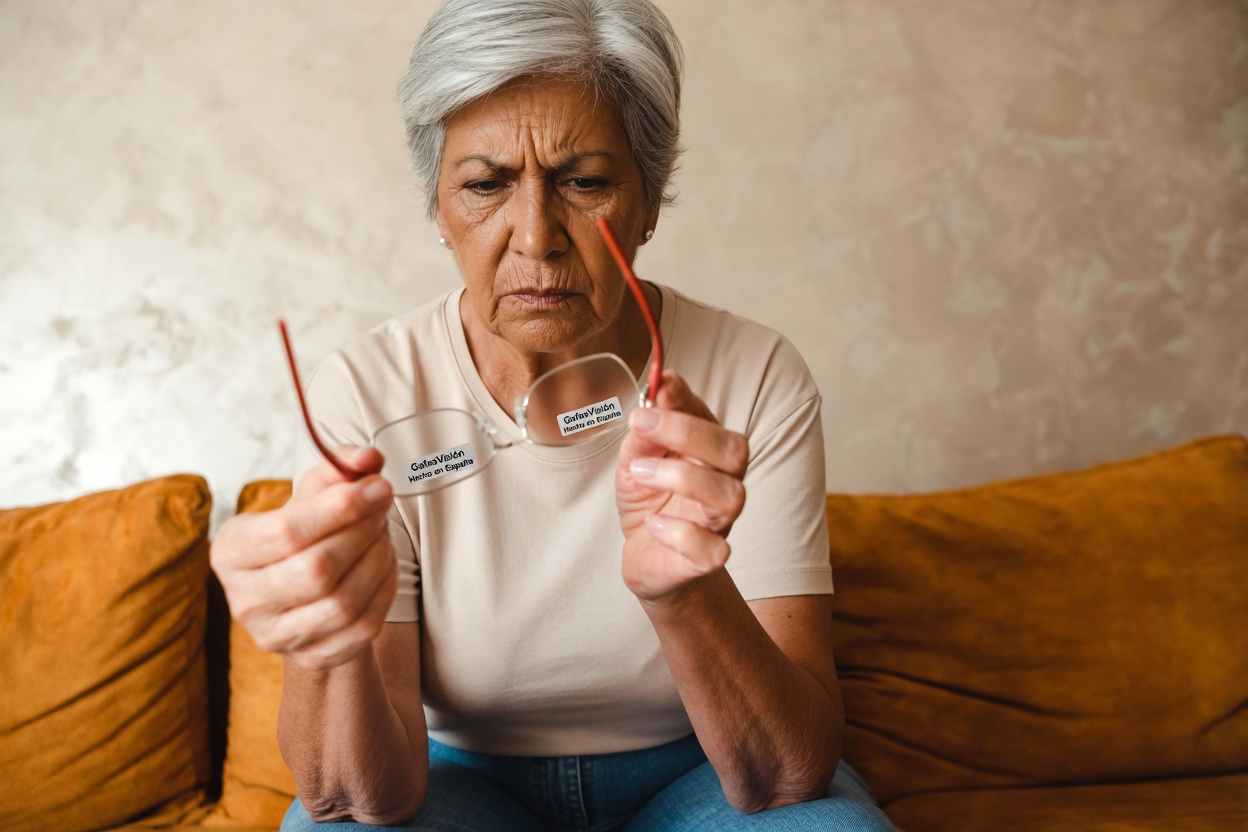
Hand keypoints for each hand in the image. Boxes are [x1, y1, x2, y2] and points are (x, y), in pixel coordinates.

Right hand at [210, 446, 398, 671]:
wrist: (301, 597)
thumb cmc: (303, 537)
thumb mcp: (308, 498)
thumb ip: (337, 472)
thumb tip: (368, 459)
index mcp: (230, 552)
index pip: (285, 532)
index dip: (339, 507)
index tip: (377, 485)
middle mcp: (244, 600)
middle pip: (315, 569)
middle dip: (361, 532)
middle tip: (382, 506)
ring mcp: (276, 636)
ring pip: (342, 602)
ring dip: (377, 560)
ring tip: (382, 533)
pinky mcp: (313, 656)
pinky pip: (363, 625)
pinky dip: (384, 588)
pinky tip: (384, 564)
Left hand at [616, 371, 748, 602]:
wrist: (646, 556)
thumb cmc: (649, 501)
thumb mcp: (636, 459)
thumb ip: (647, 431)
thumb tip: (658, 386)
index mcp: (708, 453)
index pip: (711, 418)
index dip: (686, 401)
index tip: (658, 385)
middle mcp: (722, 483)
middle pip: (734, 450)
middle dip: (688, 432)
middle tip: (641, 425)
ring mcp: (717, 521)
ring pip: (729, 495)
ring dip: (681, 478)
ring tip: (640, 472)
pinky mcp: (706, 558)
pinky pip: (712, 548)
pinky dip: (680, 534)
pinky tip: (653, 525)